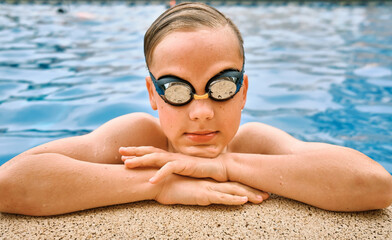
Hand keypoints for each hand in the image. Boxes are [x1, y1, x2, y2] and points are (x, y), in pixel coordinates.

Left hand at [120, 146, 227, 182]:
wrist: (219, 167)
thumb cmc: (201, 169)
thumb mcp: (183, 168)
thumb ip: (173, 168)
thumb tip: (162, 172)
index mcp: (170, 156)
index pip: (151, 151)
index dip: (137, 152)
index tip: (124, 153)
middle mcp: (171, 155)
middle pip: (149, 151)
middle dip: (134, 151)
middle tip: (119, 151)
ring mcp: (177, 159)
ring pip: (155, 158)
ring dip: (141, 161)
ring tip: (127, 165)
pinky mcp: (185, 165)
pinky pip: (169, 169)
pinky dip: (160, 175)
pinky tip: (150, 181)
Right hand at [154, 174, 268, 205]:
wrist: (158, 181)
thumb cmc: (170, 185)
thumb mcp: (186, 188)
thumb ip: (196, 189)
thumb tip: (202, 194)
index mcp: (209, 182)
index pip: (231, 183)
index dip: (246, 186)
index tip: (258, 189)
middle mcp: (211, 183)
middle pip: (237, 186)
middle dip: (253, 190)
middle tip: (268, 194)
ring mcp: (208, 188)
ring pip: (233, 192)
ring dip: (249, 195)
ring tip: (263, 199)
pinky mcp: (201, 194)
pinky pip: (220, 197)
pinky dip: (233, 199)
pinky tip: (244, 200)